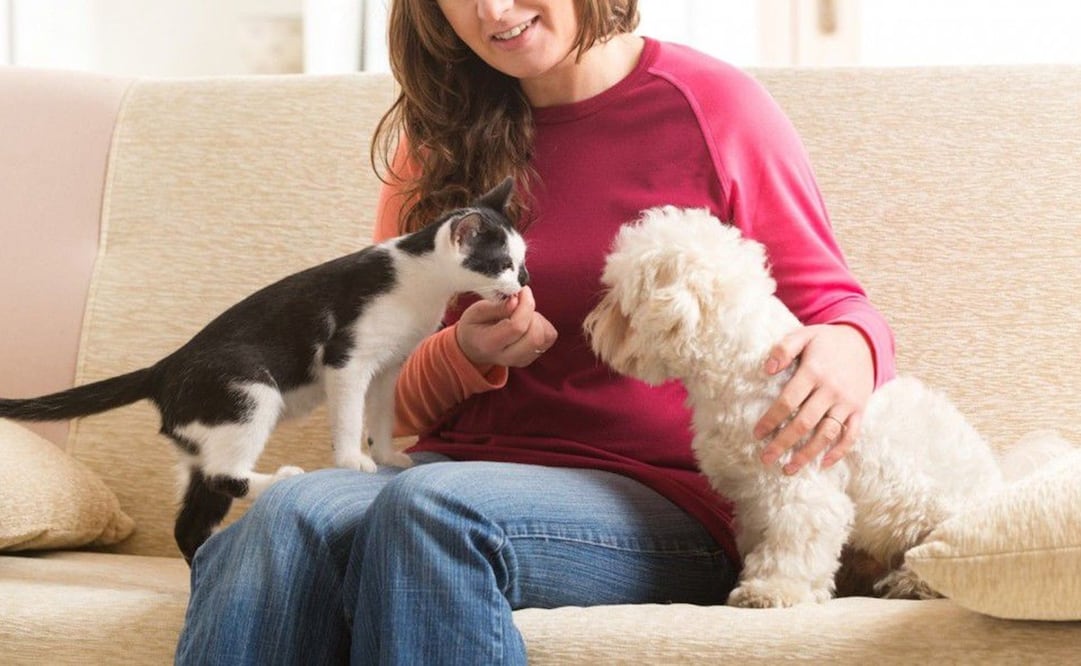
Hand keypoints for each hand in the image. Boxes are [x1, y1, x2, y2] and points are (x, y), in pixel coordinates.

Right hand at [455, 286, 557, 367]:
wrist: (474, 348)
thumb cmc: (474, 327)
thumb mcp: (475, 312)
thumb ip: (496, 306)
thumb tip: (516, 300)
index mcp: (489, 344)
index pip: (517, 327)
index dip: (524, 305)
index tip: (520, 291)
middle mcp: (507, 357)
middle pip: (535, 335)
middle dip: (531, 311)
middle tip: (520, 299)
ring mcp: (522, 359)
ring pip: (545, 335)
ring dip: (536, 317)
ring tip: (520, 312)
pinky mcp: (534, 356)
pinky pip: (549, 336)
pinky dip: (542, 323)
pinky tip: (527, 321)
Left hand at [754, 324, 873, 474]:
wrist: (865, 342)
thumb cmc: (826, 342)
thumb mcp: (804, 335)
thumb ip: (784, 348)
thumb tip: (766, 369)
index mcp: (814, 372)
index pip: (788, 401)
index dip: (771, 419)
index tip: (757, 435)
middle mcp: (831, 390)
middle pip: (804, 422)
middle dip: (783, 443)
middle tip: (765, 459)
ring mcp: (847, 402)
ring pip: (826, 433)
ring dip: (807, 454)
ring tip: (788, 469)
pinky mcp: (859, 410)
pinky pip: (851, 435)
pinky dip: (839, 452)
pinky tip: (822, 464)